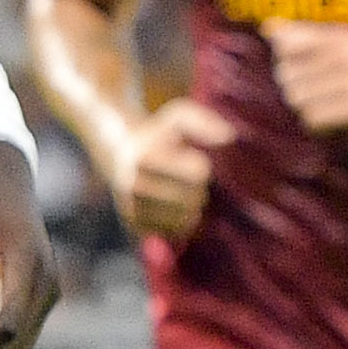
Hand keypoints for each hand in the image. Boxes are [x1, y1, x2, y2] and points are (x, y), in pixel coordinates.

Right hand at [103, 97, 234, 240]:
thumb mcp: (178, 116)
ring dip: (193, 207)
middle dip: (199, 189)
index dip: (203, 166)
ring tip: (183, 192)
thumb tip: (229, 136)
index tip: (195, 160)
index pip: (198, 172)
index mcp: (147, 156)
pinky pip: (174, 232)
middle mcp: (136, 184)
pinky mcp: (134, 225)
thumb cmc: (158, 134)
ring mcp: (132, 207)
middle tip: (189, 179)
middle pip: (193, 198)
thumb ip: (204, 121)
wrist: (119, 155)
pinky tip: (175, 206)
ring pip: (186, 218)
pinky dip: (182, 222)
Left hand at [264, 20, 347, 136]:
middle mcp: (344, 52)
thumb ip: (309, 37)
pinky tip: (336, 120)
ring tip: (329, 106)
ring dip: (308, 108)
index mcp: (340, 34)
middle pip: (285, 75)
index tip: (305, 69)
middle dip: (295, 88)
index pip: (286, 41)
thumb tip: (267, 28)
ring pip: (297, 99)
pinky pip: (314, 118)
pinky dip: (319, 123)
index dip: (285, 60)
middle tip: (320, 93)